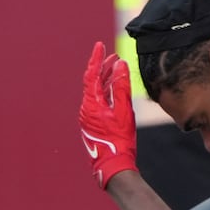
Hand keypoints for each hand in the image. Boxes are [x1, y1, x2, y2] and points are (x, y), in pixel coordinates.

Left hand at [79, 41, 137, 188]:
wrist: (113, 164)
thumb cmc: (119, 140)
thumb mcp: (123, 110)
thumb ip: (122, 87)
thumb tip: (121, 65)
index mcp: (91, 104)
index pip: (91, 74)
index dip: (96, 59)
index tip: (100, 45)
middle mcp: (86, 109)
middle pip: (92, 82)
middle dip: (102, 67)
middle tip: (113, 56)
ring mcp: (89, 117)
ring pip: (96, 92)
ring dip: (106, 79)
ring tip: (117, 69)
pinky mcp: (94, 123)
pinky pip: (99, 101)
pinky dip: (107, 91)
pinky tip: (115, 89)